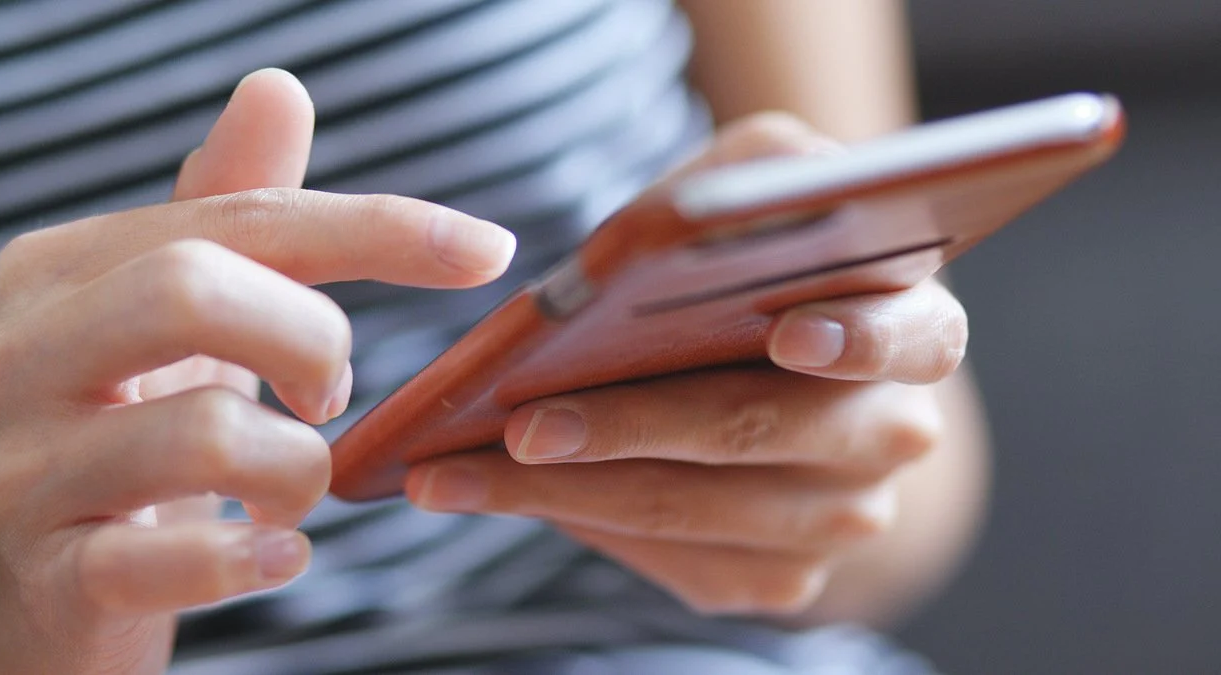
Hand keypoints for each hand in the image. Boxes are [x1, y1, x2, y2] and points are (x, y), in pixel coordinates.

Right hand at [0, 70, 514, 673]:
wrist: (37, 590)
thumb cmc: (129, 432)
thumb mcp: (179, 318)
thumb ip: (231, 211)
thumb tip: (277, 89)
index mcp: (61, 272)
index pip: (239, 221)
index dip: (377, 229)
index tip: (488, 250)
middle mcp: (19, 356)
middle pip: (194, 289)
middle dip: (312, 341)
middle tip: (331, 396)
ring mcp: (24, 471)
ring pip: (206, 433)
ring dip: (300, 467)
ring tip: (295, 487)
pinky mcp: (54, 576)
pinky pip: (176, 561)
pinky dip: (257, 556)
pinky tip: (282, 555)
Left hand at [405, 114, 968, 615]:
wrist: (757, 343)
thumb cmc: (753, 252)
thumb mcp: (764, 178)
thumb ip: (762, 170)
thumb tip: (699, 213)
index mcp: (918, 330)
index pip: (910, 337)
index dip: (856, 339)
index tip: (787, 335)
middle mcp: (893, 436)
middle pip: (758, 435)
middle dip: (631, 428)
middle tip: (524, 423)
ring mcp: (840, 520)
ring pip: (695, 514)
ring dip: (567, 494)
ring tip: (461, 470)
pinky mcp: (779, 577)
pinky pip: (675, 563)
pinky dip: (580, 526)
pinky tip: (504, 494)